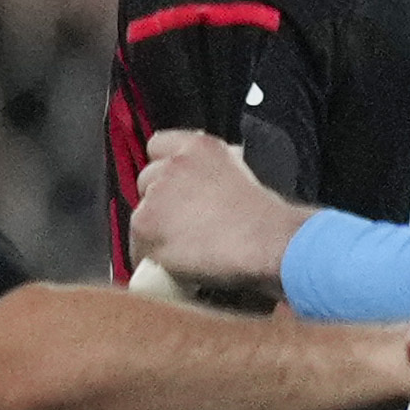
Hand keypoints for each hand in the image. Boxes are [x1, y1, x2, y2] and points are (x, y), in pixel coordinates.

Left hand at [132, 129, 300, 305]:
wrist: (269, 243)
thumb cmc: (268, 218)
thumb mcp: (243, 176)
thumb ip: (214, 172)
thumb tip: (207, 183)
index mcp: (198, 147)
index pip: (159, 145)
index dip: (165, 167)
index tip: (173, 184)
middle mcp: (172, 166)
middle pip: (146, 181)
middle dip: (161, 201)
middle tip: (184, 222)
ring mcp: (155, 195)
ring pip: (141, 215)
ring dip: (157, 230)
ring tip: (186, 247)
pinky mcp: (145, 225)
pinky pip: (140, 246)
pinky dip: (154, 257)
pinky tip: (178, 264)